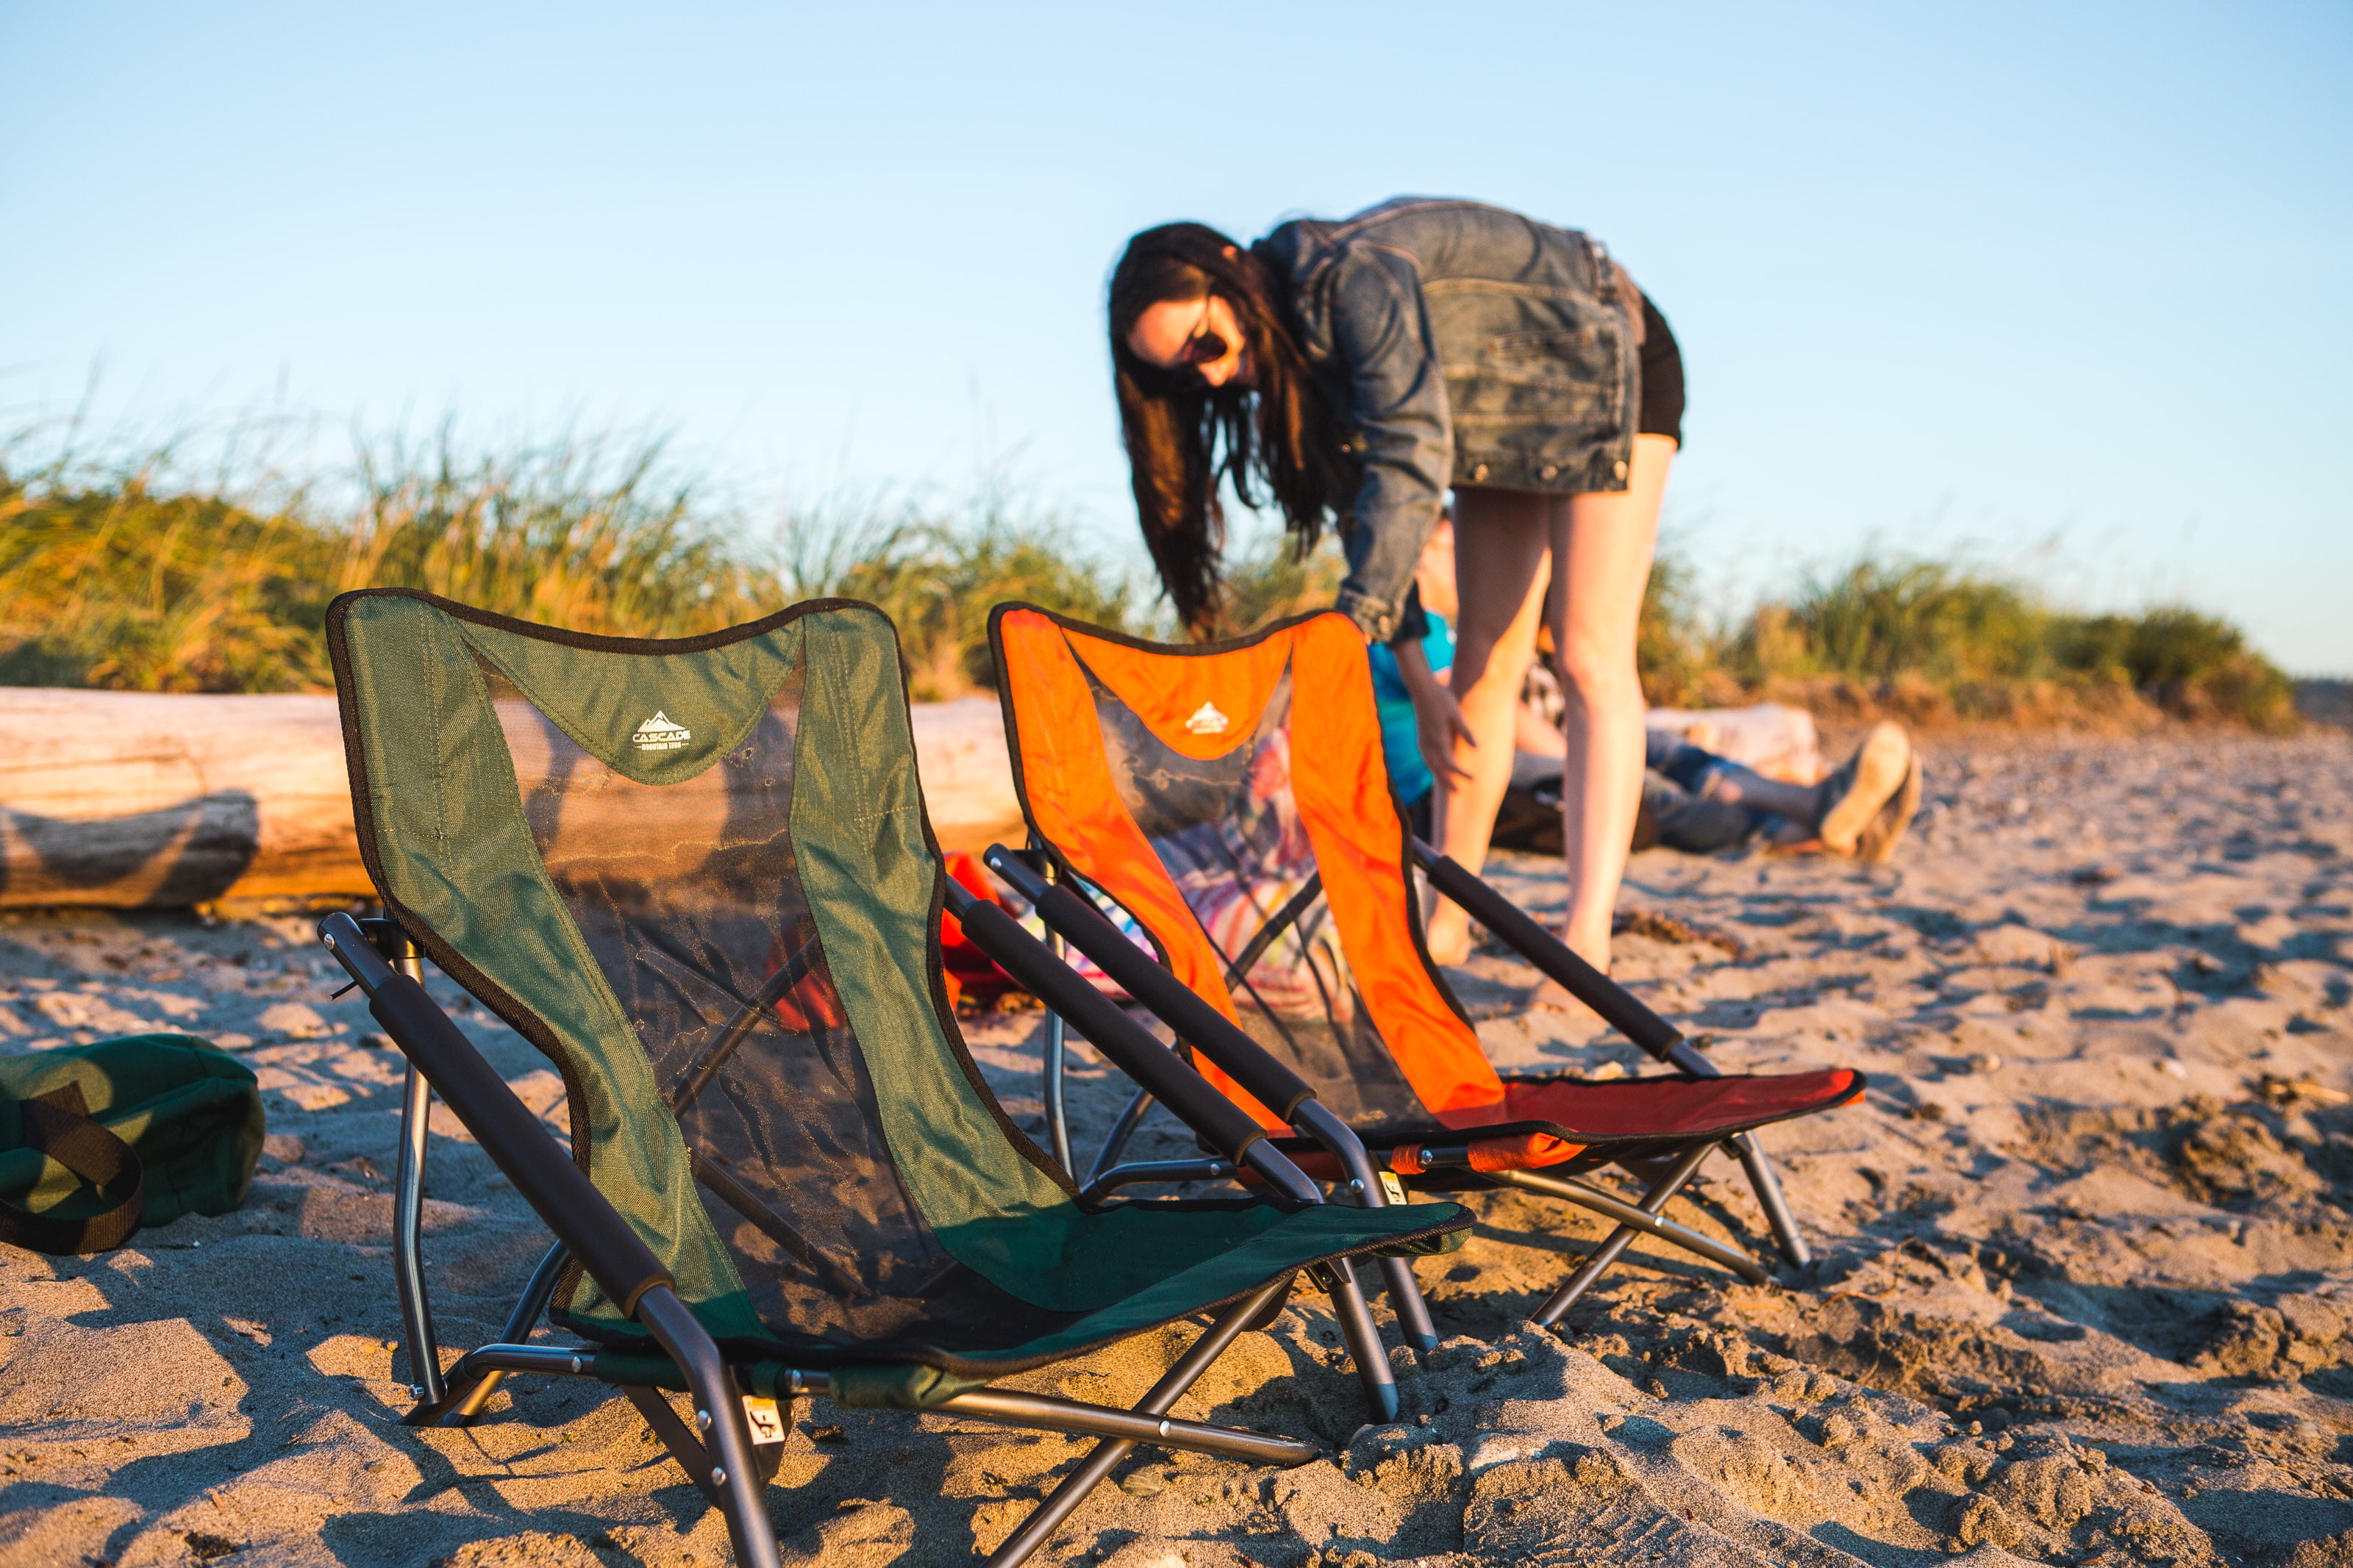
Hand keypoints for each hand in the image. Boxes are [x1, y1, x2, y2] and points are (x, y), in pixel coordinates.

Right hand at [1391, 637, 1473, 786]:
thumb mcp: (1456, 713)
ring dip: (1438, 775)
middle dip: (1447, 781)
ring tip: (1446, 784)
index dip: (1461, 773)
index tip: (1472, 779)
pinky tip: (1436, 767)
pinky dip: (1432, 766)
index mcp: (1438, 739)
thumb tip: (1477, 749)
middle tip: (1457, 793)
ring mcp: (1422, 740)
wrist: (1421, 688)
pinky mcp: (1420, 736)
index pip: (1450, 763)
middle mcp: (1428, 743)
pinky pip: (1426, 757)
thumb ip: (1465, 731)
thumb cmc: (1441, 698)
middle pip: (1437, 768)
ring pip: (1430, 764)